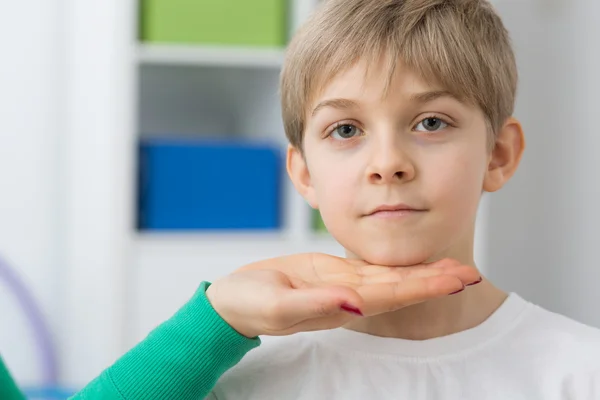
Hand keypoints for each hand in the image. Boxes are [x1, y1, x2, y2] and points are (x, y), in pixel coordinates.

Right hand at [206, 253, 479, 337]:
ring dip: (423, 272)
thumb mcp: (278, 304)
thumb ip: (315, 304)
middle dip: (435, 280)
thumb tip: (355, 305)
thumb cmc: (250, 304)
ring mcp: (343, 286)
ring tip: (455, 266)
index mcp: (340, 306)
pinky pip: (373, 268)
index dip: (424, 287)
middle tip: (471, 271)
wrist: (234, 301)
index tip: (456, 279)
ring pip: (391, 278)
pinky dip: (398, 264)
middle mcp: (349, 298)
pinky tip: (416, 260)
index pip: (391, 295)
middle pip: (401, 287)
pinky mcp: (334, 273)